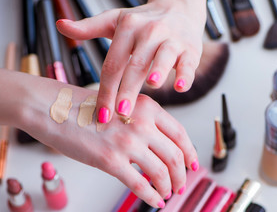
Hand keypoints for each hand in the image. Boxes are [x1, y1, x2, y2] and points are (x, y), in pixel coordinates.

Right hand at [2, 69, 198, 207]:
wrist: (52, 108)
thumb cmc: (85, 107)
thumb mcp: (123, 104)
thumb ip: (144, 120)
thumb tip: (161, 145)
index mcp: (148, 107)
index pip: (180, 134)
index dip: (190, 153)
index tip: (193, 165)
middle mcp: (142, 123)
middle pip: (175, 156)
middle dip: (182, 174)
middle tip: (182, 184)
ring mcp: (127, 142)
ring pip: (161, 172)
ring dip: (169, 186)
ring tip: (168, 193)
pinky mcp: (110, 160)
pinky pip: (140, 184)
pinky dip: (152, 196)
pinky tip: (155, 201)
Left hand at [57, 1, 203, 122]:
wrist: (177, 9)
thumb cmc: (144, 22)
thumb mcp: (115, 21)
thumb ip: (89, 27)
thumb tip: (61, 26)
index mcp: (128, 28)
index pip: (113, 63)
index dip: (106, 89)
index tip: (101, 114)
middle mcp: (150, 31)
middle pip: (135, 64)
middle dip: (127, 90)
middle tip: (120, 113)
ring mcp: (172, 39)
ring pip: (163, 57)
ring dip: (157, 71)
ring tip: (151, 86)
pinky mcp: (190, 48)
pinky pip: (188, 62)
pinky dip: (185, 74)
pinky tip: (179, 87)